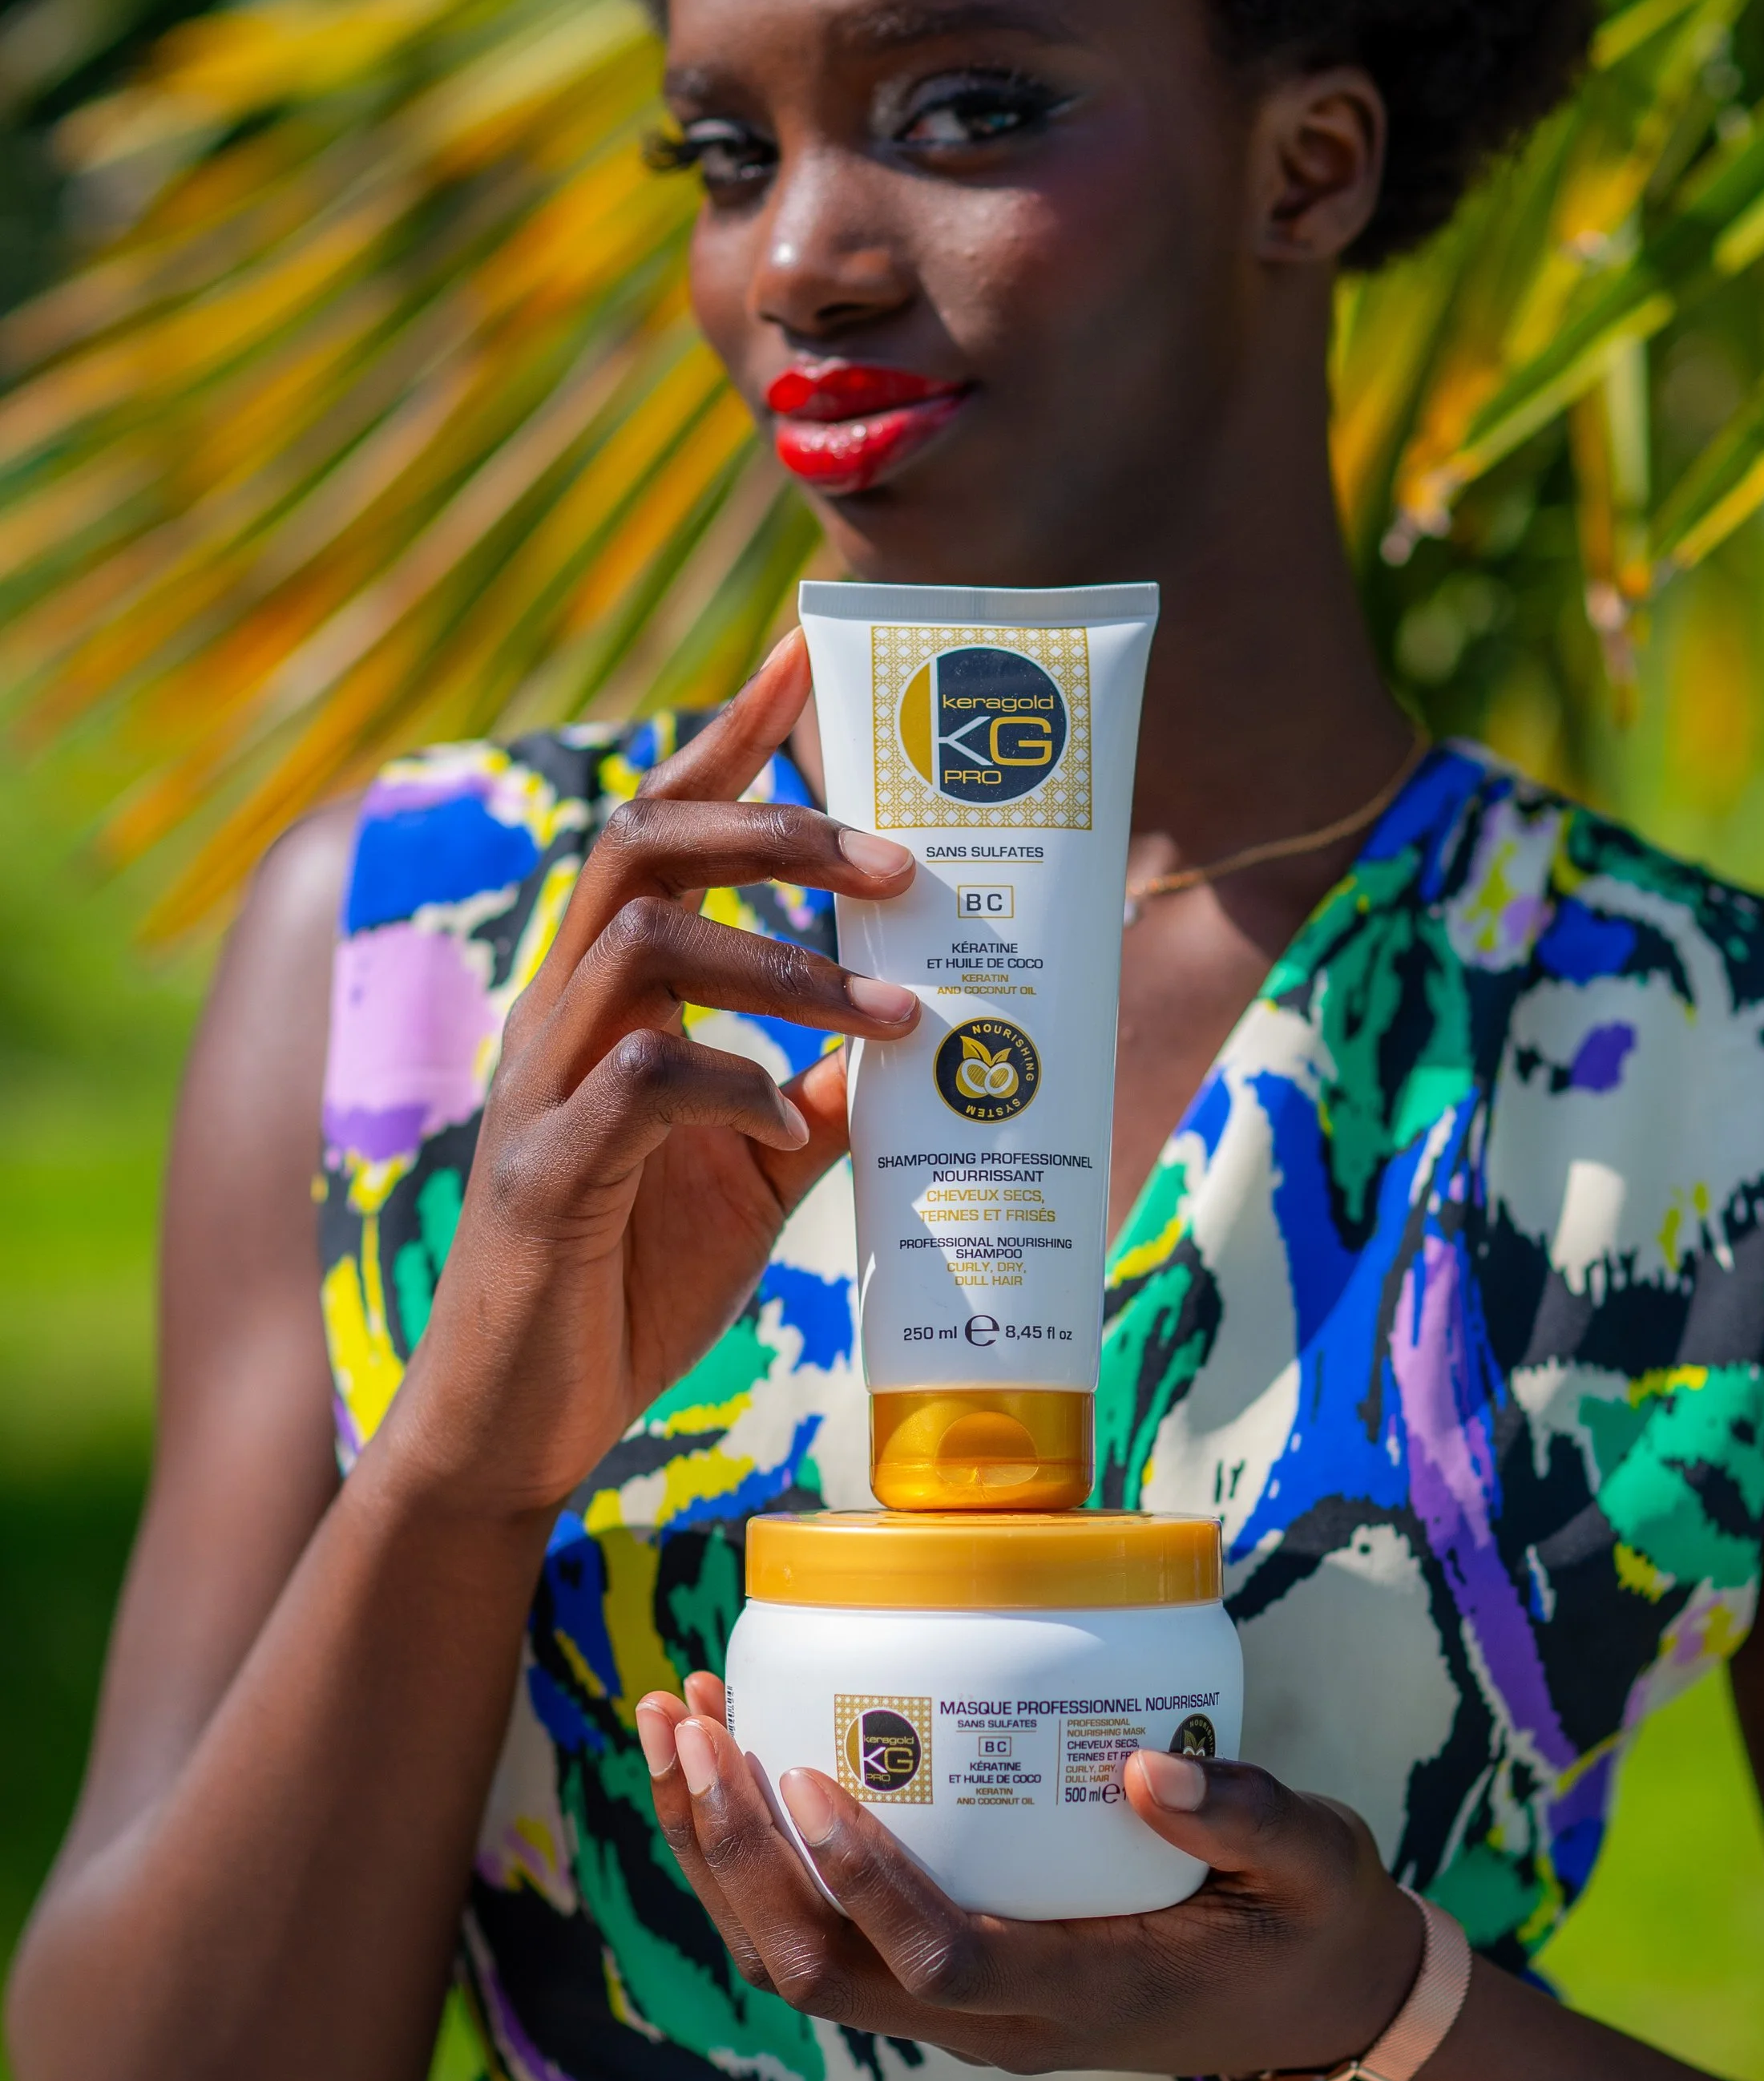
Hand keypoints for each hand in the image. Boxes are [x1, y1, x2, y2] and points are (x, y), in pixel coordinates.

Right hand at [381, 634, 919, 1517]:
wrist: (520, 1424)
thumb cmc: (626, 1279)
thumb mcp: (751, 1171)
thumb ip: (816, 1090)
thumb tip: (926, 1042)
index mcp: (608, 995)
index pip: (661, 826)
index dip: (732, 738)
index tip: (808, 656)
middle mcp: (562, 1015)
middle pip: (644, 845)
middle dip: (777, 824)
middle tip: (901, 859)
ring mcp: (541, 1088)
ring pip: (644, 943)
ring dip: (786, 960)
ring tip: (895, 1009)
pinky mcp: (544, 1178)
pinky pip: (636, 1083)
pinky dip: (729, 1084)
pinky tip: (789, 1125)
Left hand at [634, 1676, 1423, 2080]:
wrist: (1311, 2006)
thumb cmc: (1308, 1922)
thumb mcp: (1314, 1864)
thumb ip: (1246, 1818)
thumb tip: (1154, 1763)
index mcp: (1076, 1996)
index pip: (938, 1959)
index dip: (861, 1881)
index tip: (808, 1775)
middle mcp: (992, 2019)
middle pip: (819, 1969)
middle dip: (735, 1851)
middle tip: (693, 1723)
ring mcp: (957, 2003)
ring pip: (794, 1957)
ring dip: (716, 1849)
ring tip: (674, 1721)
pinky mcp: (942, 1970)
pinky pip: (818, 1933)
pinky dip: (753, 1853)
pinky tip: (729, 1756)